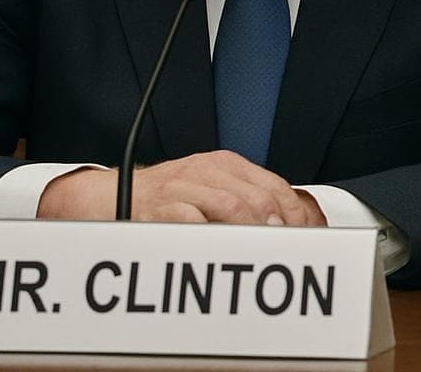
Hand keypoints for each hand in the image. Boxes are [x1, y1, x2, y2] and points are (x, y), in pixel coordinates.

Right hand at [37, 150, 327, 225]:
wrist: (109, 195)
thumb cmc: (165, 199)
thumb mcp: (209, 189)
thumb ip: (245, 201)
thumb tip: (291, 228)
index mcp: (226, 165)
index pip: (277, 188)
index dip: (299, 216)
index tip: (312, 241)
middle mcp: (207, 171)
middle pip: (260, 199)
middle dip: (283, 229)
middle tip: (295, 254)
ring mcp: (184, 187)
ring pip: (234, 209)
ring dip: (256, 236)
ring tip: (269, 255)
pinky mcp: (161, 207)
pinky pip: (195, 222)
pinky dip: (215, 240)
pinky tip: (227, 254)